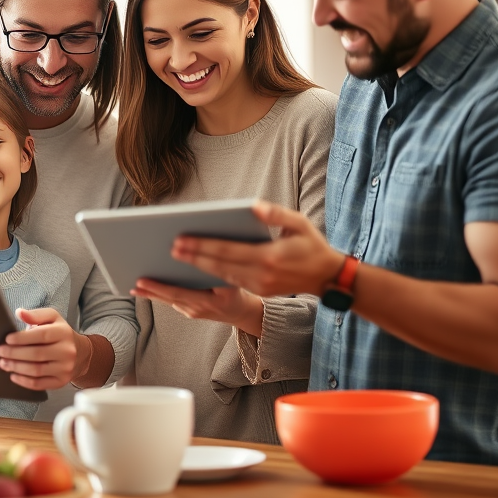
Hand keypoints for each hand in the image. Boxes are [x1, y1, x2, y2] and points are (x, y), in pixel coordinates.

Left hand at [0, 308, 78, 390]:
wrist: (80, 353)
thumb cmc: (59, 333)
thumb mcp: (52, 318)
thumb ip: (36, 314)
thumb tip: (19, 313)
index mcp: (63, 332)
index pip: (41, 335)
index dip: (22, 338)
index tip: (7, 339)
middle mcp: (66, 351)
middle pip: (37, 354)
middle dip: (15, 354)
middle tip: (0, 352)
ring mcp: (65, 368)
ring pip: (37, 370)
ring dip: (16, 368)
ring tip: (3, 363)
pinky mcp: (61, 382)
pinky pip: (39, 384)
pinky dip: (24, 381)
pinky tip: (13, 376)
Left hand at [131, 278, 264, 336]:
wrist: (242, 311)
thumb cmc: (238, 288)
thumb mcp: (233, 279)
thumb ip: (214, 270)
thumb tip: (191, 253)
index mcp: (213, 300)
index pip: (181, 292)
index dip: (162, 287)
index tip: (144, 280)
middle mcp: (201, 308)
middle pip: (172, 297)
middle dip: (152, 290)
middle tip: (137, 282)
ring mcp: (195, 312)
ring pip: (169, 301)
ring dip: (151, 294)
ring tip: (135, 286)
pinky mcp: (190, 312)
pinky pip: (172, 302)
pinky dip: (158, 295)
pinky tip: (145, 289)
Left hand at [171, 200, 343, 297]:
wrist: (327, 277)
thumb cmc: (311, 245)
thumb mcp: (299, 223)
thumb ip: (276, 214)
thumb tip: (253, 206)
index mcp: (268, 257)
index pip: (227, 251)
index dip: (202, 246)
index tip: (181, 241)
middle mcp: (261, 275)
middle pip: (218, 266)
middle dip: (192, 258)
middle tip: (170, 249)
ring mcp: (259, 286)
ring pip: (221, 277)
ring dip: (197, 268)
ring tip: (176, 258)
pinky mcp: (259, 291)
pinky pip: (229, 283)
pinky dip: (210, 276)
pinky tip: (194, 269)